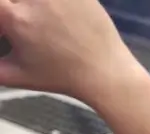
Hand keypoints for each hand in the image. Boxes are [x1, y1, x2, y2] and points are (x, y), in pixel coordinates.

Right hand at [0, 0, 139, 101]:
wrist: (105, 73)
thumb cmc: (62, 77)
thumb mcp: (18, 75)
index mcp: (15, 19)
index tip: (4, 14)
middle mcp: (35, 0)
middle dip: (12, 7)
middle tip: (18, 16)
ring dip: (30, 6)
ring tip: (35, 16)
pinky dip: (52, 3)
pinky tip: (52, 11)